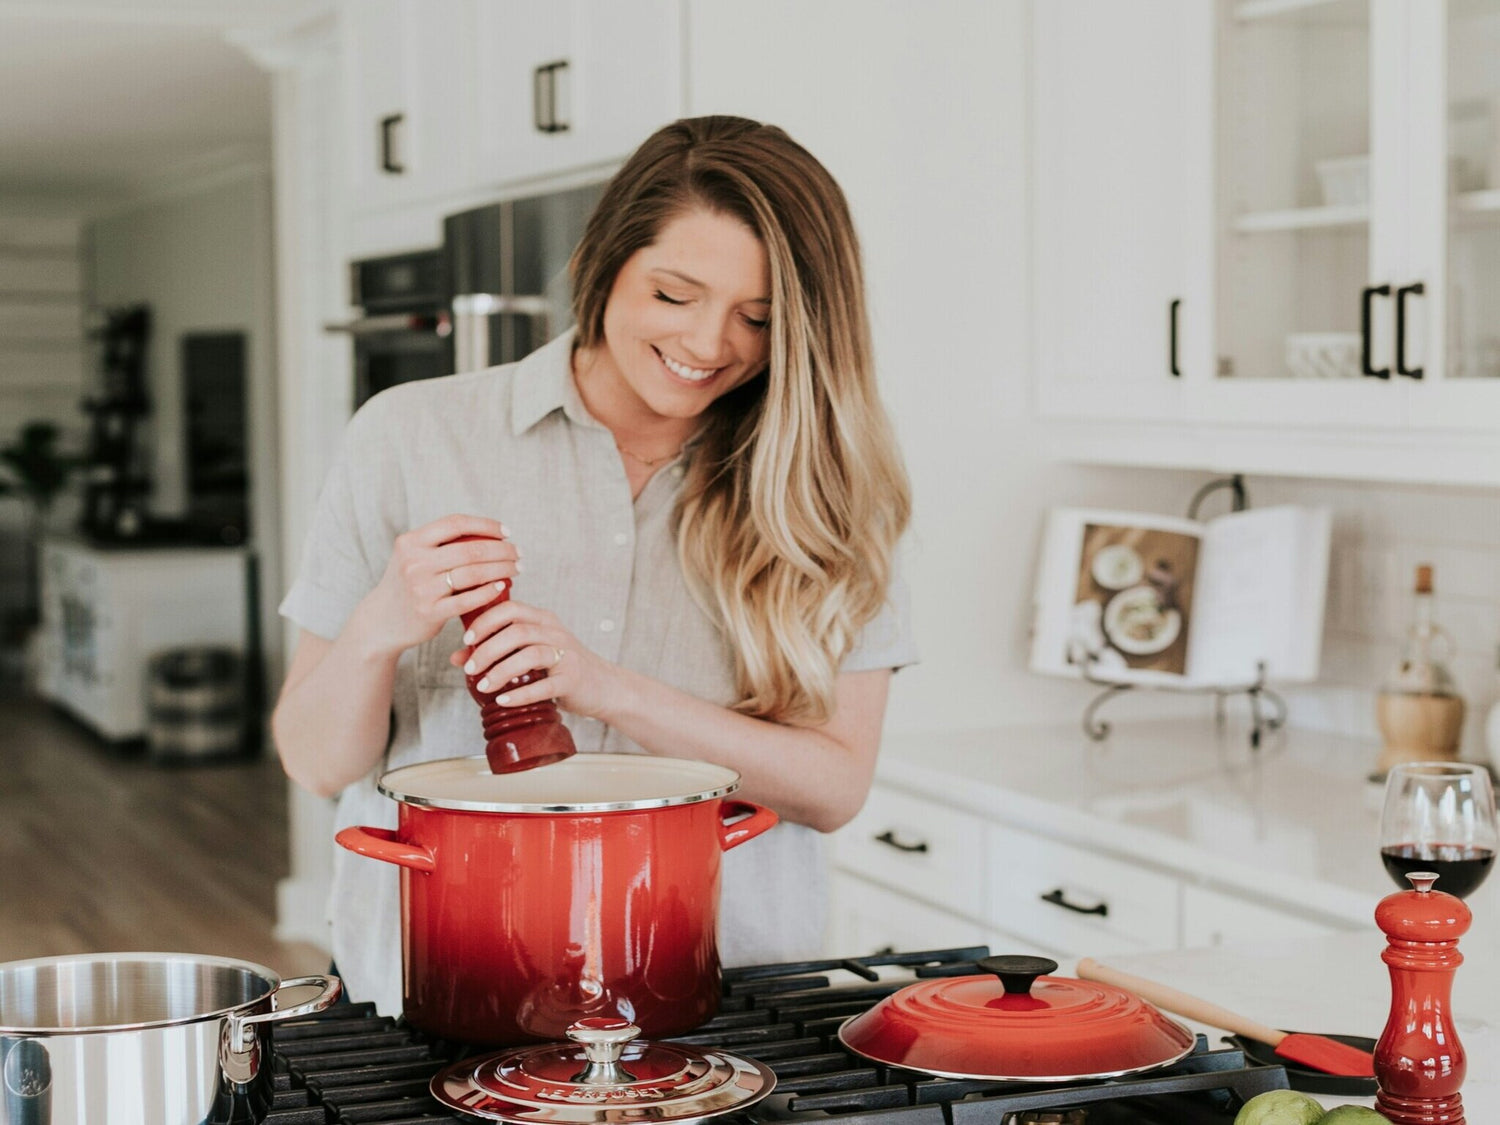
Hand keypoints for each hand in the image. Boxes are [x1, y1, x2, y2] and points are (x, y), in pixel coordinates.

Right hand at [357, 514, 520, 658]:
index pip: (455, 524)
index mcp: (411, 542)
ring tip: (516, 569)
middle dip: (502, 550)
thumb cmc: (408, 584)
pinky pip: (467, 599)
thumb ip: (440, 544)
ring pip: (472, 573)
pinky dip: (488, 591)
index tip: (506, 532)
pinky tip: (502, 586)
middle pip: (470, 549)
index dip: (486, 525)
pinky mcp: (429, 612)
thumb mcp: (413, 556)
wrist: (381, 620)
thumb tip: (489, 533)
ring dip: (501, 569)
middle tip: (519, 554)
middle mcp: (414, 562)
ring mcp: (421, 588)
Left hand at [453, 598, 618, 720]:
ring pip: (530, 655)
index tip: (467, 639)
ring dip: (501, 671)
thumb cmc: (561, 668)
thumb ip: (497, 651)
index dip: (485, 621)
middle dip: (487, 650)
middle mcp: (555, 632)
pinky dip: (521, 694)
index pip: (510, 609)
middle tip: (470, 668)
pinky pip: (545, 686)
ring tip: (483, 686)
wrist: (603, 686)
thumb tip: (457, 657)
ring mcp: (566, 655)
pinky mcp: (572, 679)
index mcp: (543, 620)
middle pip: (516, 631)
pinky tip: (503, 701)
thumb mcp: (530, 653)